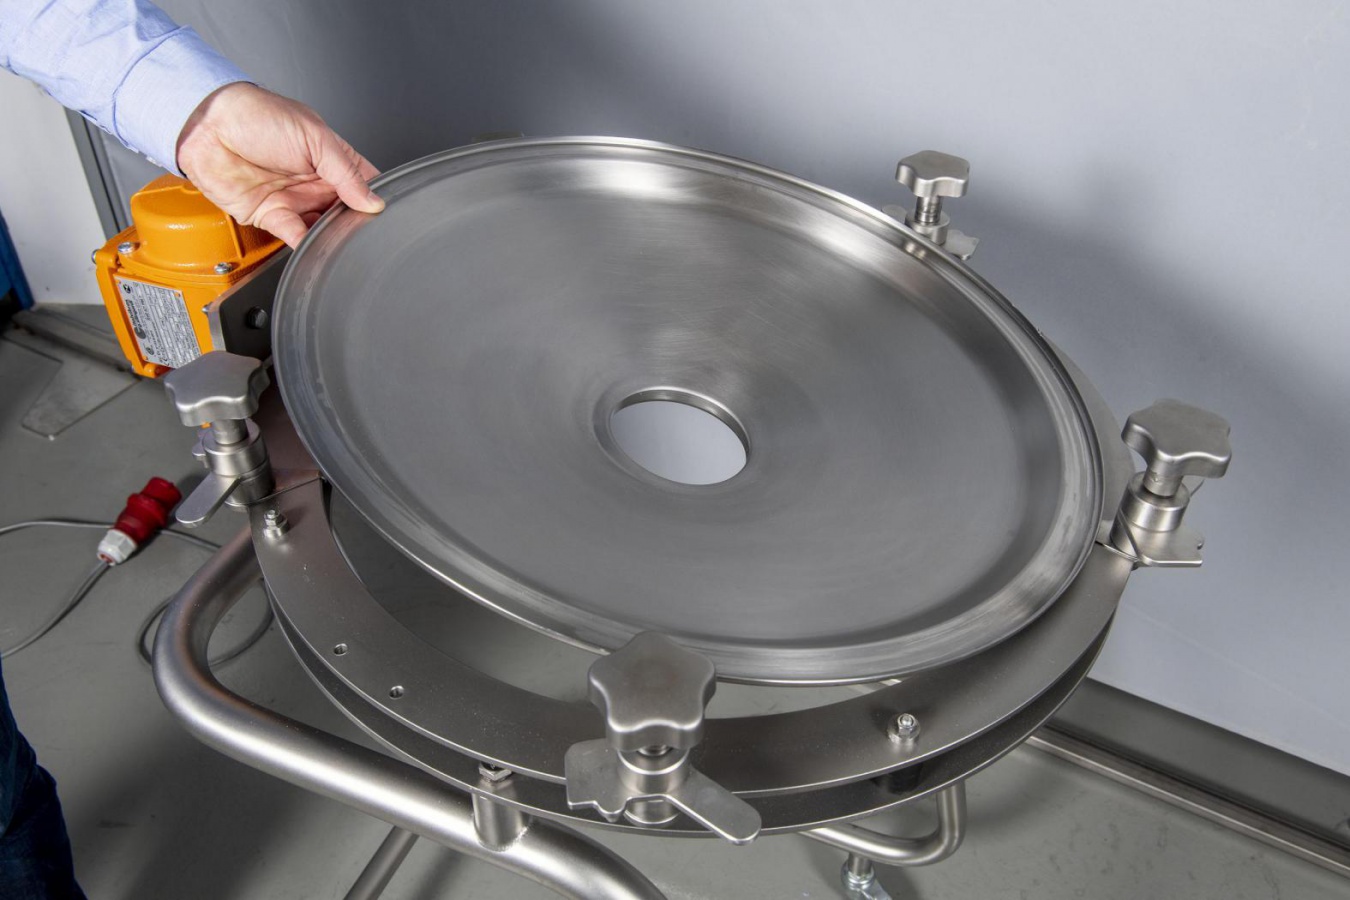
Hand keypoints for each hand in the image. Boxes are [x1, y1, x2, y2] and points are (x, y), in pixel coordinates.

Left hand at [176, 82, 383, 247]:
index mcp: (331, 159)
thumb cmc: (256, 115)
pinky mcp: (270, 216)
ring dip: (333, 235)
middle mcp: (315, 182)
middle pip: (346, 212)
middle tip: (366, 229)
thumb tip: (372, 200)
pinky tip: (318, 244)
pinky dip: (307, 244)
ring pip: (324, 228)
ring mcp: (294, 200)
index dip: (376, 198)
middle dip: (356, 222)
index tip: (385, 211)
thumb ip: (346, 171)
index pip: (364, 184)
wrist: (209, 124)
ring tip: (343, 238)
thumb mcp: (315, 136)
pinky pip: (295, 235)